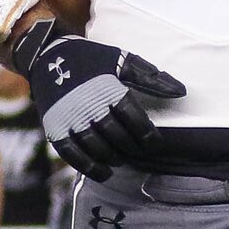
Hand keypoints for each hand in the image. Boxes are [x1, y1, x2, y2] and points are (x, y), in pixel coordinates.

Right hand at [14, 26, 185, 175]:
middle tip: (141, 153)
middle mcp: (88, 106)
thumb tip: (181, 92)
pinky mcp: (55, 129)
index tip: (155, 143)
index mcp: (107, 89)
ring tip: (123, 159)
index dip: (147, 134)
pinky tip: (104, 172)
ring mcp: (70, 119)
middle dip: (133, 147)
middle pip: (117, 135)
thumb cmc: (91, 59)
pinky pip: (73, 155)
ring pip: (96, 147)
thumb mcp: (121, 60)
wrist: (47, 56)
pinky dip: (90, 167)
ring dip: (114, 158)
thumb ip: (151, 77)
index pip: (133, 118)